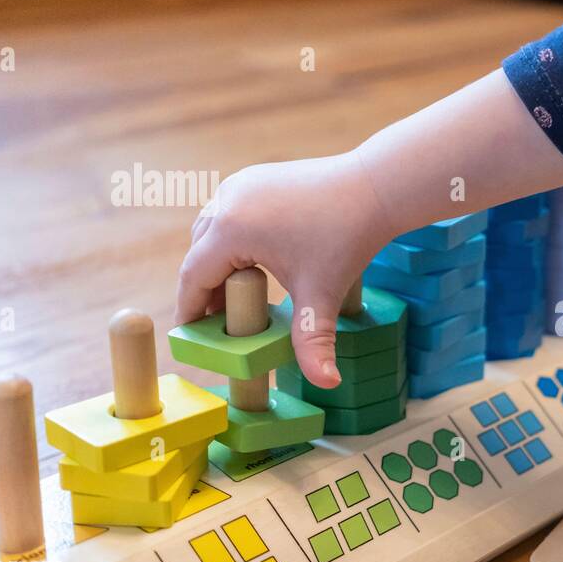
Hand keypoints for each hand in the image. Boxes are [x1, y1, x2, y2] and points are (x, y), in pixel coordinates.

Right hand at [176, 150, 385, 387]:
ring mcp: (240, 185)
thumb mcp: (322, 293)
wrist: (374, 188)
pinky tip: (250, 264)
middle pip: (199, 255)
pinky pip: (230, 214)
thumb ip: (314, 341)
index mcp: (230, 230)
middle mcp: (226, 201)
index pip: (193, 276)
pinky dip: (231, 240)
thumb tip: (326, 383)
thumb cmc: (346, 239)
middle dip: (203, 290)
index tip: (189, 334)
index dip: (189, 308)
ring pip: (211, 232)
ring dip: (216, 264)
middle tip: (215, 324)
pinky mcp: (255, 178)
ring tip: (233, 298)